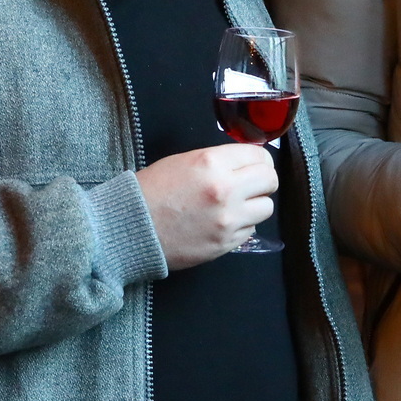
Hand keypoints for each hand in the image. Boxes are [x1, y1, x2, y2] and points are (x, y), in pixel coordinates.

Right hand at [136, 144, 277, 271]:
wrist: (130, 227)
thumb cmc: (152, 190)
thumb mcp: (185, 161)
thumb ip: (220, 161)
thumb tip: (248, 163)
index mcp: (213, 163)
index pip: (260, 156)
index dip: (259, 160)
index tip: (253, 165)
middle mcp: (225, 190)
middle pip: (271, 181)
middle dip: (263, 181)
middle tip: (250, 185)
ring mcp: (227, 220)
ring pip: (266, 208)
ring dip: (254, 206)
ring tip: (234, 206)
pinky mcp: (225, 243)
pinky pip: (250, 230)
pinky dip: (241, 226)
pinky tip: (221, 222)